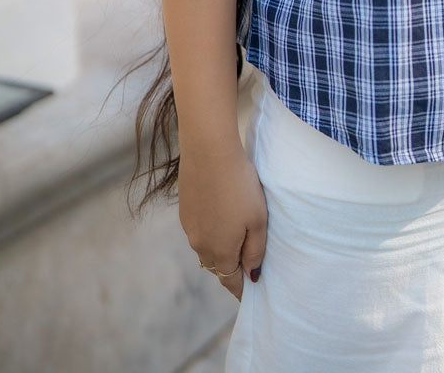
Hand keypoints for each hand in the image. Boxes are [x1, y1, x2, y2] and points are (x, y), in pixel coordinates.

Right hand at [178, 140, 267, 302]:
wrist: (209, 151)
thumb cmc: (240, 185)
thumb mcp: (258, 220)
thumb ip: (255, 251)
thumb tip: (252, 275)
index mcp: (220, 252)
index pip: (231, 281)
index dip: (242, 289)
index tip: (252, 292)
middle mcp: (200, 245)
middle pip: (218, 267)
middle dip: (232, 269)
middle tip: (247, 264)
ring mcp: (189, 227)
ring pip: (207, 248)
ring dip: (220, 249)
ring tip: (236, 239)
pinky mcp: (185, 210)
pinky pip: (199, 230)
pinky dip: (211, 231)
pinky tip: (221, 216)